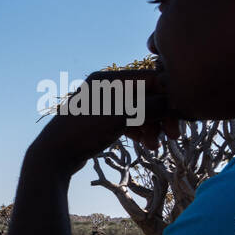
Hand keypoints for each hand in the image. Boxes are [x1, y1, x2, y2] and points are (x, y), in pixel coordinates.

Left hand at [29, 69, 182, 176]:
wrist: (53, 155)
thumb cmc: (85, 131)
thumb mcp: (122, 116)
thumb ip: (151, 106)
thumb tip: (176, 101)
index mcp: (109, 79)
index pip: (150, 79)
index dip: (169, 95)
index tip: (181, 115)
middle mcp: (106, 87)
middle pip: (145, 96)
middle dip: (161, 114)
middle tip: (173, 135)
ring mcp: (103, 105)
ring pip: (138, 110)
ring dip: (151, 126)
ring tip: (154, 145)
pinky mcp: (101, 121)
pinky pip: (128, 121)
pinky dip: (139, 130)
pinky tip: (147, 144)